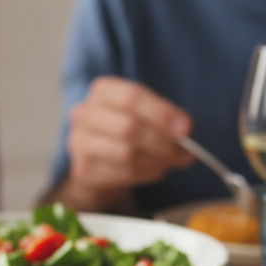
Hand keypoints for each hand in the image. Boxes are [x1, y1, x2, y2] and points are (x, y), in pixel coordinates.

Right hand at [59, 76, 192, 211]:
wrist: (98, 158)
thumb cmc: (126, 128)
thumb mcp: (144, 113)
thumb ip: (164, 118)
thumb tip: (185, 132)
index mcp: (103, 91)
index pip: (132, 97)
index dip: (161, 114)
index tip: (186, 129)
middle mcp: (84, 113)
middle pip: (129, 127)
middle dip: (162, 142)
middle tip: (185, 153)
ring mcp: (80, 142)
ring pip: (126, 153)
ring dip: (156, 161)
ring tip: (171, 162)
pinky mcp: (83, 169)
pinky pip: (122, 174)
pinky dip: (146, 174)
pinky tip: (155, 170)